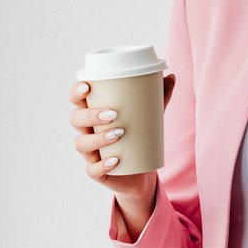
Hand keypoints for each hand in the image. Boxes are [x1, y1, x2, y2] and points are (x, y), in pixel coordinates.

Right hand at [67, 74, 175, 201]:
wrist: (141, 171)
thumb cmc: (138, 136)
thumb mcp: (149, 115)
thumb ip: (158, 96)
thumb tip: (171, 76)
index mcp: (92, 113)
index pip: (75, 99)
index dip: (75, 92)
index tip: (87, 86)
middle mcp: (86, 131)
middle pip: (75, 119)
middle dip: (90, 114)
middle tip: (113, 113)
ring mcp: (89, 152)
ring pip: (81, 143)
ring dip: (97, 138)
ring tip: (118, 134)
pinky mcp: (96, 171)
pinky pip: (92, 170)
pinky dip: (101, 166)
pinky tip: (114, 161)